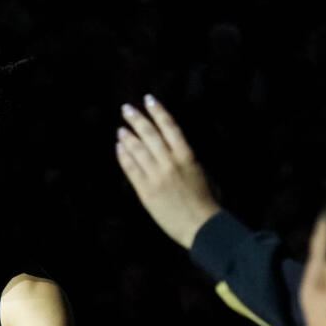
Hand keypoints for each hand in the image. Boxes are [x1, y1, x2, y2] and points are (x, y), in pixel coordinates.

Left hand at [115, 95, 221, 249]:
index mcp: (187, 155)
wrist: (201, 226)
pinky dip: (124, 157)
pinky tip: (119, 148)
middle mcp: (170, 162)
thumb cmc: (206, 201)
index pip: (169, 126)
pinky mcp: (146, 191)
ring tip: (121, 129)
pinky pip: (131, 170)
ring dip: (127, 137)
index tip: (148, 100)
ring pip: (138, 150)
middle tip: (126, 109)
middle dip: (136, 119)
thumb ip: (186, 158)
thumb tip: (173, 147)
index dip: (157, 111)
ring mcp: (157, 176)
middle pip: (150, 134)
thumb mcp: (201, 172)